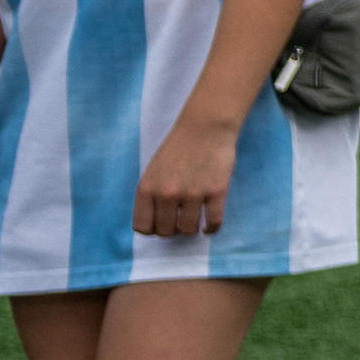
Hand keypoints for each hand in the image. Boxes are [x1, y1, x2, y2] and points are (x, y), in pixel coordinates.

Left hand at [132, 119, 233, 237]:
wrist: (205, 128)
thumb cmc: (178, 147)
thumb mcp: (153, 170)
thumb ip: (152, 194)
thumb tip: (159, 220)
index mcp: (147, 188)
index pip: (143, 227)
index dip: (152, 229)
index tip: (161, 224)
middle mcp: (167, 194)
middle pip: (166, 231)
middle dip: (172, 230)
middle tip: (179, 222)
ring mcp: (192, 193)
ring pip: (188, 229)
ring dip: (191, 229)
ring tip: (194, 222)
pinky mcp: (216, 192)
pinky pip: (214, 222)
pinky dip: (211, 229)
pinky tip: (209, 227)